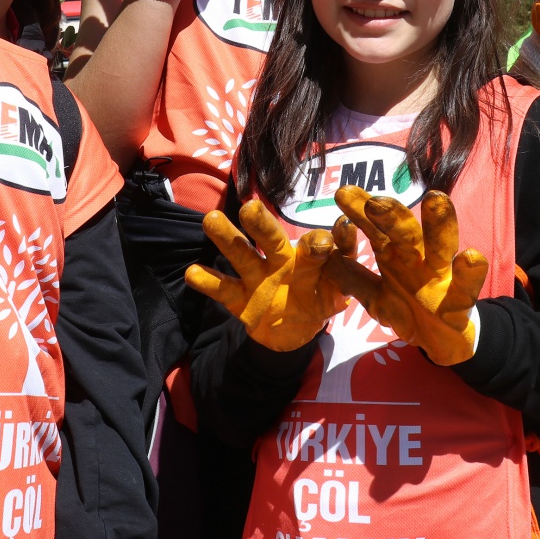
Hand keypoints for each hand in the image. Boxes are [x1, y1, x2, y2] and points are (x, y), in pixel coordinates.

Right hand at [185, 198, 343, 351]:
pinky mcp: (239, 299)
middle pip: (271, 240)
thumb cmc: (319, 297)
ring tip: (212, 219)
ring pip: (242, 256)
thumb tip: (346, 229)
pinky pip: (223, 290)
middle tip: (251, 209)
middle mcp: (281, 262)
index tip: (321, 242)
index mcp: (309, 260)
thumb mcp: (337, 290)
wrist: (294, 329)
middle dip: (262, 224)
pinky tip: (192, 272)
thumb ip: (342, 266)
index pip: (314, 248)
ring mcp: (257, 278)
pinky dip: (208, 282)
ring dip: (227, 239)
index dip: (318, 244)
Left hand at [323, 186, 484, 366]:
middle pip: (406, 232)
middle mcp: (418, 259)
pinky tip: (471, 256)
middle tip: (376, 203)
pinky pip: (467, 284)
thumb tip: (326, 258)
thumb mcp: (376, 299)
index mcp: (396, 257)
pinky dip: (470, 271)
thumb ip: (353, 280)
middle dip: (392, 216)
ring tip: (435, 200)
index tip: (342, 194)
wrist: (443, 342)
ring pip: (440, 246)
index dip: (360, 212)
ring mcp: (442, 276)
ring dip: (438, 225)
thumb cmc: (410, 312)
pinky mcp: (462, 300)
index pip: (376, 229)